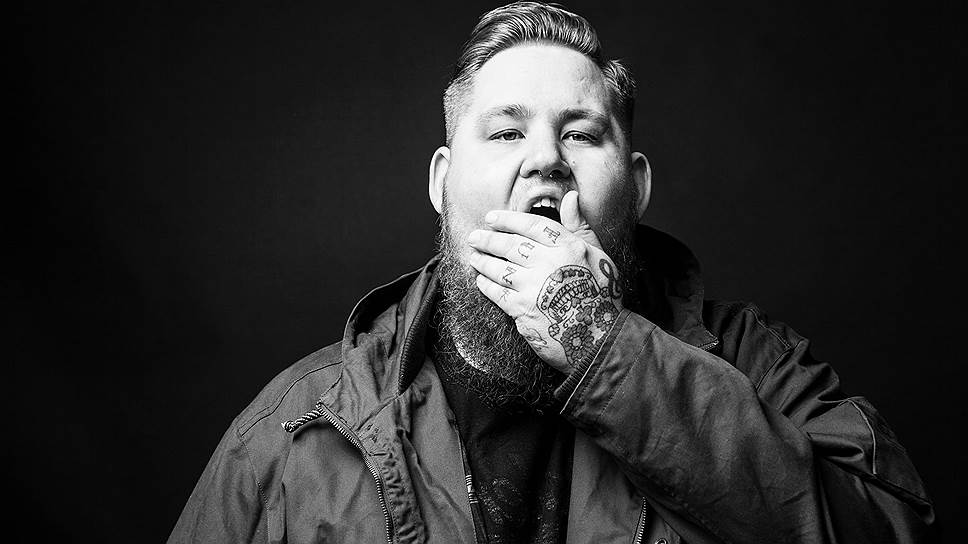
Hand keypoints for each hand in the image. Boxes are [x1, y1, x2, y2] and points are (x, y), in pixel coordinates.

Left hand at [467, 191, 623, 374]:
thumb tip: (570, 197)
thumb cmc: (602, 295)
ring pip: (499, 268)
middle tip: (474, 237)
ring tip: (473, 257)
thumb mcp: (598, 254)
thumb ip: (579, 226)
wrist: (601, 338)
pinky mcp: (523, 310)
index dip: (508, 219)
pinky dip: (486, 285)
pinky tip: (481, 280)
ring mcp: (534, 287)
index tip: (491, 217)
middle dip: (488, 239)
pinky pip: (497, 293)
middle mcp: (549, 263)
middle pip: (510, 245)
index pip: (531, 225)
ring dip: (483, 261)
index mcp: (568, 247)